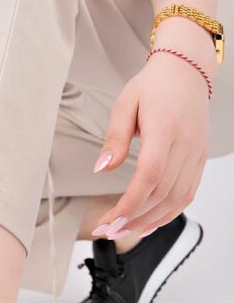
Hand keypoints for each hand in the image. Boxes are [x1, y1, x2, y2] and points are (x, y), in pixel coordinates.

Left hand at [92, 52, 209, 237]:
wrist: (186, 72)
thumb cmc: (153, 86)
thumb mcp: (125, 104)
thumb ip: (114, 138)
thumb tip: (102, 169)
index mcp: (164, 129)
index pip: (149, 176)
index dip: (130, 204)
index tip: (109, 220)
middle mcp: (185, 144)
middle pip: (162, 193)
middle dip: (133, 218)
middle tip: (108, 231)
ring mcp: (196, 153)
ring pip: (176, 200)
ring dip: (149, 221)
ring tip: (123, 231)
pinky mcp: (199, 159)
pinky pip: (187, 194)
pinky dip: (168, 214)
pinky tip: (148, 223)